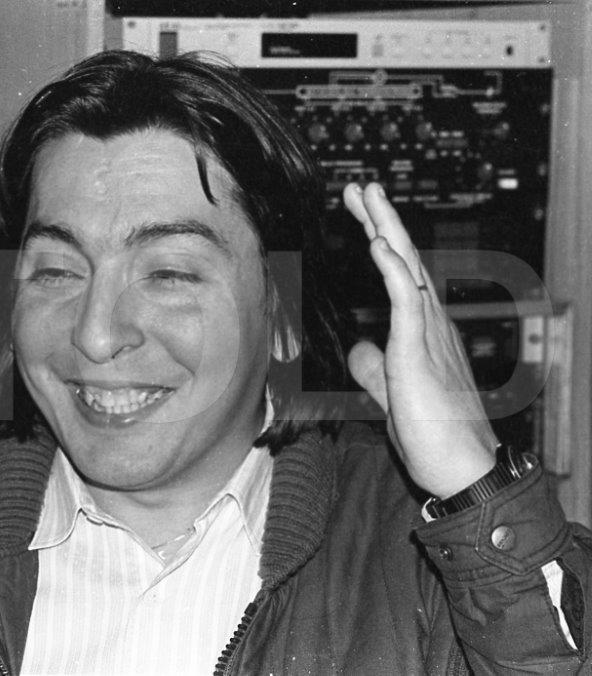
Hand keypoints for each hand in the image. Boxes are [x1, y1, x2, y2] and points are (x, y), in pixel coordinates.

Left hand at [342, 182, 496, 498]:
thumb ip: (374, 369)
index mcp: (423, 332)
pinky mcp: (420, 351)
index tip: (363, 217)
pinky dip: (392, 269)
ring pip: (407, 268)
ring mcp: (429, 334)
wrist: (462, 470)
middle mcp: (431, 324)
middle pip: (405, 259)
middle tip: (361, 187)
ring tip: (366, 195)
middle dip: (381, 220)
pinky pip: (407, 301)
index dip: (382, 243)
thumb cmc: (433, 437)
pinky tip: (377, 244)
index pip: (401, 277)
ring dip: (385, 228)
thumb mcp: (392, 394)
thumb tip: (358, 348)